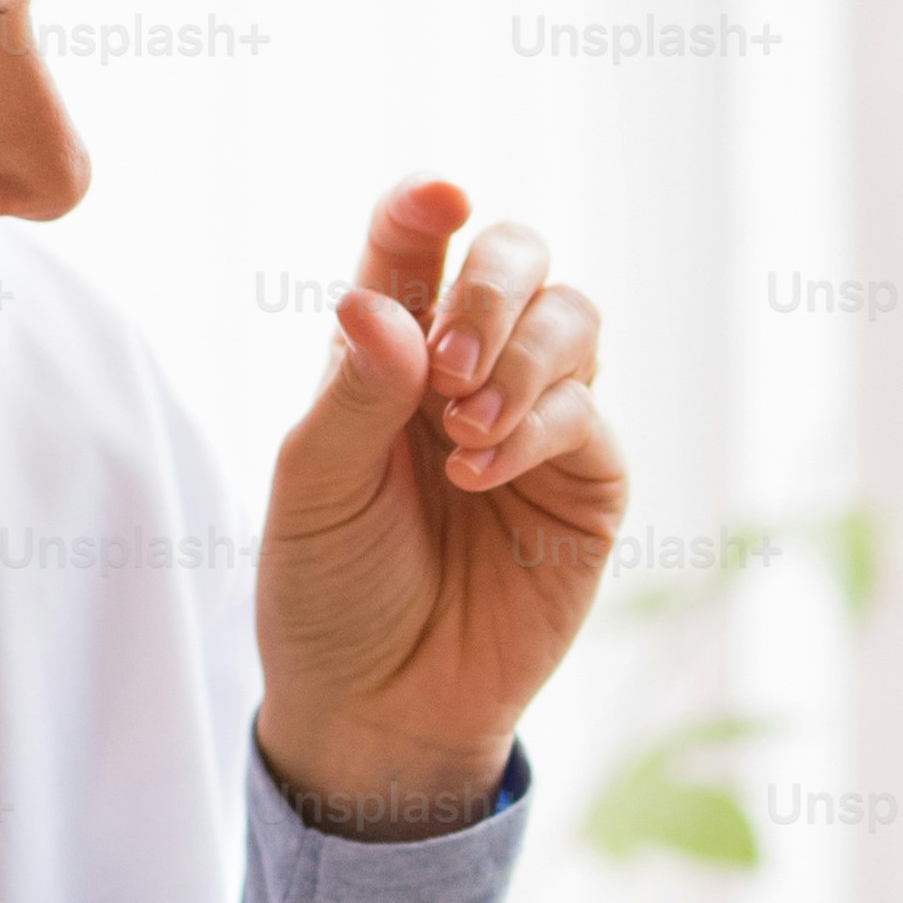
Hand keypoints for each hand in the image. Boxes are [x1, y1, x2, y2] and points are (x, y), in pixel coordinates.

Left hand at [250, 178, 626, 836]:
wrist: (380, 705)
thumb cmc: (331, 589)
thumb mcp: (314, 488)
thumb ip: (352, 392)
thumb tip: (380, 305)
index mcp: (390, 347)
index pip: (415, 242)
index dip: (428, 205)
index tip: (438, 196)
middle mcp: (471, 366)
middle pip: (519, 256)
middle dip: (492, 285)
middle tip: (448, 360)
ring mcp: (539, 419)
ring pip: (574, 318)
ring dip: (523, 356)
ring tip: (462, 429)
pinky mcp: (588, 482)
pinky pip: (588, 415)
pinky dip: (536, 429)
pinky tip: (477, 473)